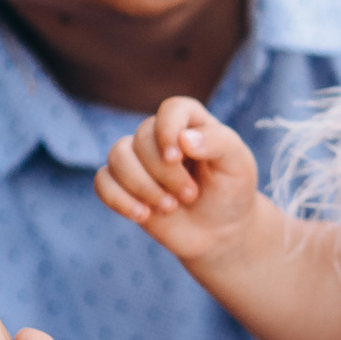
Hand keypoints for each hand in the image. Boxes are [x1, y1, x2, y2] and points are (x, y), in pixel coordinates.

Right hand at [94, 97, 261, 264]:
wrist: (220, 231)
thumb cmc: (231, 192)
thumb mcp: (238, 164)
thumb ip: (218, 142)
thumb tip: (183, 138)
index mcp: (191, 123)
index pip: (172, 109)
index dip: (168, 130)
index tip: (178, 158)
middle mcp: (161, 136)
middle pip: (142, 138)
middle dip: (164, 173)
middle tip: (190, 195)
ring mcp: (139, 159)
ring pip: (117, 156)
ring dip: (142, 186)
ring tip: (169, 208)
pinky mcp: (123, 184)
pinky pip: (102, 181)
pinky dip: (119, 199)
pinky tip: (143, 215)